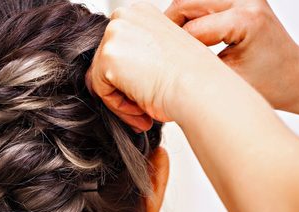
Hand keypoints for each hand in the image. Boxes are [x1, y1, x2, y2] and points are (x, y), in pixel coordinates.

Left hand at [87, 2, 222, 131]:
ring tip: (143, 113)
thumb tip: (118, 71)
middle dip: (122, 89)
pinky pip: (99, 90)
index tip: (145, 93)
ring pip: (100, 77)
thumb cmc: (190, 77)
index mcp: (139, 13)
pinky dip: (117, 106)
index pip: (117, 49)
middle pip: (104, 63)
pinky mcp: (107, 56)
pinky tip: (140, 110)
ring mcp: (114, 34)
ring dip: (120, 100)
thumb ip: (136, 55)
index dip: (128, 77)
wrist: (199, 89)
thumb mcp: (159, 55)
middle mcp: (124, 16)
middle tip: (142, 110)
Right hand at [165, 0, 298, 111]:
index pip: (191, 30)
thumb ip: (194, 68)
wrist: (290, 73)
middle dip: (168, 28)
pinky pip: (200, 1)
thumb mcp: (225, 80)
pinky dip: (188, 17)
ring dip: (177, 21)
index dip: (171, 50)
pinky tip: (186, 37)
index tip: (158, 67)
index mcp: (246, 19)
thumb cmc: (267, 82)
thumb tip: (161, 67)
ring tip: (172, 46)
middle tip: (159, 52)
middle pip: (186, 3)